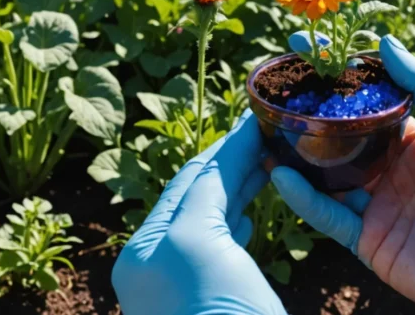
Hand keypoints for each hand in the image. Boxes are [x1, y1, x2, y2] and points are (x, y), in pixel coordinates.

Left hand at [111, 111, 284, 314]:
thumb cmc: (211, 312)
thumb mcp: (197, 242)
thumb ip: (207, 191)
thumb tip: (233, 148)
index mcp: (145, 246)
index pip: (188, 179)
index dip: (225, 147)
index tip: (255, 119)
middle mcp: (160, 261)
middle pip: (200, 195)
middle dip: (233, 162)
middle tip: (267, 131)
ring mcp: (188, 279)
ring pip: (214, 218)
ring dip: (240, 185)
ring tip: (269, 158)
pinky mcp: (218, 296)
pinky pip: (225, 246)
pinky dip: (238, 220)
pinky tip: (250, 214)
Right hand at [274, 34, 414, 314]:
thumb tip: (387, 42)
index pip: (370, 100)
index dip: (340, 75)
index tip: (305, 46)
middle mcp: (391, 167)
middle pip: (342, 134)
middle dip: (309, 110)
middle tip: (274, 84)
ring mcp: (377, 203)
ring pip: (327, 174)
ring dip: (298, 154)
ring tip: (265, 128)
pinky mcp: (366, 238)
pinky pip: (328, 214)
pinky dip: (305, 197)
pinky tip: (281, 175)